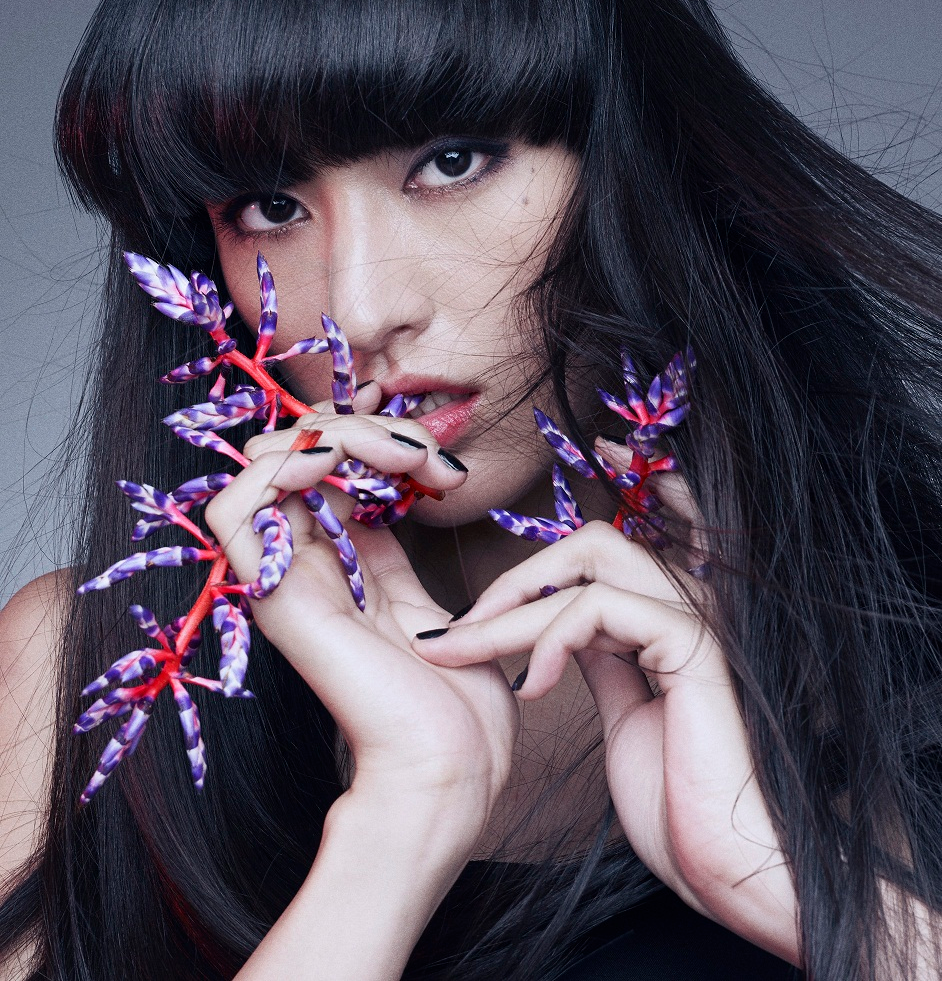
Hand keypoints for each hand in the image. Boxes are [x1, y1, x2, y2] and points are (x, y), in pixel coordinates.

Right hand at [204, 385, 517, 833]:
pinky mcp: (275, 598)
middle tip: (425, 457)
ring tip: (400, 458)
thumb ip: (391, 556)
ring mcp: (284, 580)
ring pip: (265, 463)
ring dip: (336, 435)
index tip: (439, 461)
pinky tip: (343, 467)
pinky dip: (285, 466)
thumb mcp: (425, 604)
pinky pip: (233, 508)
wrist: (452, 769)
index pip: (323, 465)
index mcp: (336, 566)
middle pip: (296, 452)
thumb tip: (387, 501)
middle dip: (362, 427)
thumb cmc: (453, 704)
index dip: (372, 436)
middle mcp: (302, 565)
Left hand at [411, 439, 800, 962]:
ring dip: (514, 609)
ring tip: (468, 651)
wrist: (727, 867)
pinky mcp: (694, 645)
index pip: (621, 544)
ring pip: (589, 566)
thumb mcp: (626, 712)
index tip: (532, 504)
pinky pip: (601, 606)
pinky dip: (551, 639)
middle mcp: (688, 608)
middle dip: (516, 579)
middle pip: (592, 544)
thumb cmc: (678, 803)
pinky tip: (532, 687)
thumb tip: (556, 626)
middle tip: (458, 630)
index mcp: (672, 620)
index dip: (594, 505)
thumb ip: (600, 656)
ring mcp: (696, 620)